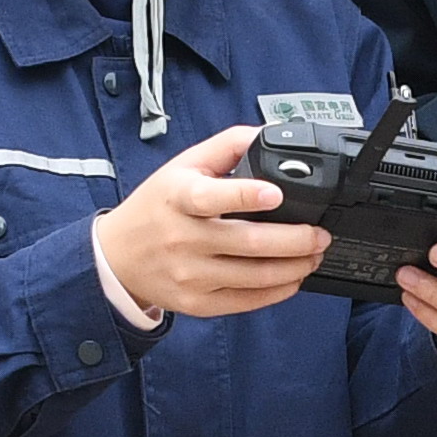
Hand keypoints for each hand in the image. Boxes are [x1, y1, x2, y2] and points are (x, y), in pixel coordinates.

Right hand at [93, 126, 325, 322]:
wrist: (117, 257)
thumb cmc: (157, 207)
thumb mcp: (183, 166)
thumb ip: (228, 146)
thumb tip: (269, 134)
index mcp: (179, 198)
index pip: (212, 197)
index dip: (246, 195)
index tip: (276, 192)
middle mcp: (183, 239)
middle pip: (249, 244)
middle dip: (296, 240)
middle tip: (319, 234)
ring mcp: (190, 275)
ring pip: (255, 277)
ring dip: (295, 267)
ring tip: (314, 254)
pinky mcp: (197, 303)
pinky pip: (246, 302)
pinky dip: (278, 291)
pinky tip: (294, 277)